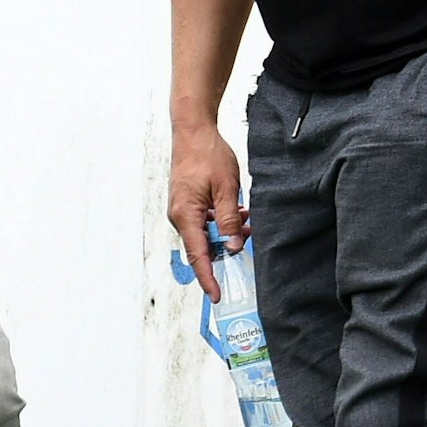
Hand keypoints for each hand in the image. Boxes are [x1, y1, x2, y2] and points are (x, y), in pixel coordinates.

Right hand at [166, 124, 247, 302]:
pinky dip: (220, 222)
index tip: (217, 296)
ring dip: (226, 233)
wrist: (192, 130)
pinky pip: (203, 221)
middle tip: (247, 244)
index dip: (208, 278)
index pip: (198, 256)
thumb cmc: (206, 154)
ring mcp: (181, 209)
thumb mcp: (225, 187)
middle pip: (202, 246)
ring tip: (246, 223)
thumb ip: (230, 219)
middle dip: (225, 250)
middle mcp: (179, 216)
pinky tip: (237, 213)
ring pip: (205, 233)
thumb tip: (234, 246)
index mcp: (186, 215)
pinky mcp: (186, 203)